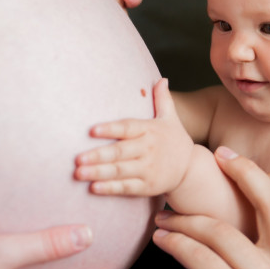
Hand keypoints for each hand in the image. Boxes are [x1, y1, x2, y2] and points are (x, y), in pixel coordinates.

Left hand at [74, 78, 193, 195]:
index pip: (127, 128)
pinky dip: (110, 188)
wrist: (191, 170)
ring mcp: (148, 169)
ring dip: (98, 173)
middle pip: (120, 152)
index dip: (110, 129)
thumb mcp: (171, 119)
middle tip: (77, 158)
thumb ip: (163, 100)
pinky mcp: (147, 186)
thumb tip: (162, 79)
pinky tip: (93, 188)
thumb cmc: (174, 140)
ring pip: (120, 171)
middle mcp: (148, 150)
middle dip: (98, 155)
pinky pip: (126, 188)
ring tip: (78, 173)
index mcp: (150, 131)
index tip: (92, 130)